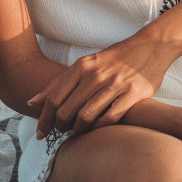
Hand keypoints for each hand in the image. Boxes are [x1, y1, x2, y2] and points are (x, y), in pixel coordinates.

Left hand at [28, 38, 171, 137]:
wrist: (150, 47)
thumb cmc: (114, 60)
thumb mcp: (85, 65)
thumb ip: (59, 83)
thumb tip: (31, 102)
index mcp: (82, 67)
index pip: (54, 98)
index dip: (44, 119)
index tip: (41, 133)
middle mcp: (96, 75)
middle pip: (67, 111)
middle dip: (60, 127)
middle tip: (63, 131)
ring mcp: (115, 84)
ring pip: (86, 117)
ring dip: (78, 130)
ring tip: (79, 131)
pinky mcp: (133, 93)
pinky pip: (109, 119)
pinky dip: (99, 128)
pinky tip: (98, 128)